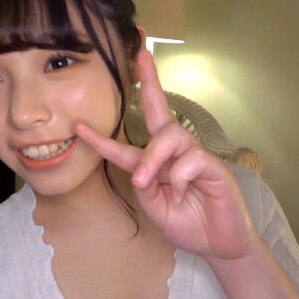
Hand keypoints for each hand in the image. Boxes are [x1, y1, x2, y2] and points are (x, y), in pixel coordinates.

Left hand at [74, 50, 260, 261]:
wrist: (219, 244)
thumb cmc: (188, 223)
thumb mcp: (155, 208)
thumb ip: (145, 188)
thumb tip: (142, 171)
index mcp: (156, 164)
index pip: (126, 146)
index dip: (102, 139)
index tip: (78, 127)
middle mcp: (174, 153)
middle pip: (159, 110)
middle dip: (150, 80)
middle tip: (141, 54)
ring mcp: (195, 156)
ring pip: (169, 138)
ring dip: (153, 159)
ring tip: (148, 184)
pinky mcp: (213, 165)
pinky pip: (190, 160)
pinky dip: (180, 179)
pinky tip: (183, 196)